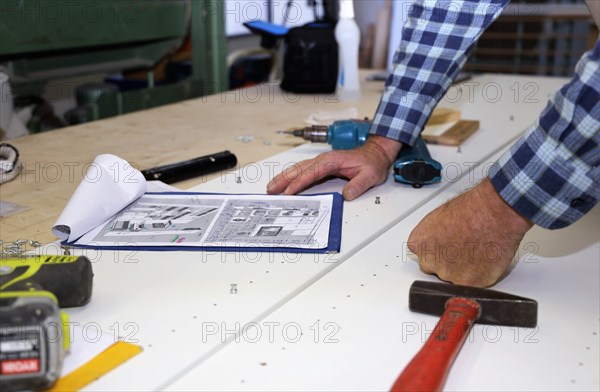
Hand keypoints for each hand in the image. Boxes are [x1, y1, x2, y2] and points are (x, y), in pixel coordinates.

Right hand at [267, 136, 401, 200]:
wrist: (376, 154)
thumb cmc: (372, 163)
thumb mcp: (370, 176)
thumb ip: (358, 185)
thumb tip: (347, 195)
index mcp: (331, 161)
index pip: (310, 174)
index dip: (298, 184)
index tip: (288, 193)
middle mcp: (323, 160)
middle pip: (298, 169)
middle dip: (283, 180)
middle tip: (270, 190)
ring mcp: (321, 162)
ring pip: (298, 168)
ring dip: (284, 177)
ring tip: (271, 186)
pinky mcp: (321, 165)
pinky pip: (302, 170)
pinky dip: (291, 175)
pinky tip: (284, 181)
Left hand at [407, 178, 533, 286]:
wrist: (493, 213)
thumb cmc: (472, 208)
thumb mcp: (440, 217)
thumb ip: (434, 235)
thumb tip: (440, 240)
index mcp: (419, 243)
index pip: (423, 255)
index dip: (438, 251)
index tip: (446, 247)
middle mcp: (429, 261)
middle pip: (435, 269)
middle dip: (448, 262)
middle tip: (464, 248)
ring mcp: (448, 274)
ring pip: (454, 278)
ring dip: (464, 270)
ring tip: (478, 250)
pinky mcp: (469, 283)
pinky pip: (473, 284)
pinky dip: (480, 275)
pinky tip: (485, 258)